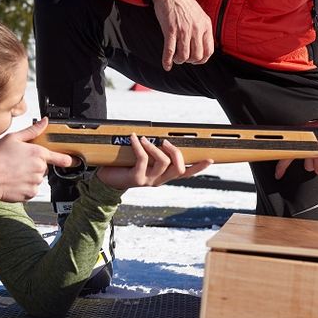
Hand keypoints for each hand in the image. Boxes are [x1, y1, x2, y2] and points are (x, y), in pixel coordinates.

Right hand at [0, 118, 74, 209]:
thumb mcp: (12, 138)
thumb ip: (32, 131)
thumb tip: (44, 122)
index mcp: (38, 153)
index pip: (60, 158)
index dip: (68, 159)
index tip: (73, 161)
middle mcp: (40, 169)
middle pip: (43, 167)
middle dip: (34, 165)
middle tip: (18, 162)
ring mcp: (35, 183)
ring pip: (36, 178)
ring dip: (28, 176)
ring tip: (13, 171)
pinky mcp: (30, 194)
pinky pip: (31, 189)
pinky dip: (24, 186)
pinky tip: (13, 181)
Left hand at [97, 134, 212, 189]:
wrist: (106, 180)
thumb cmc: (125, 166)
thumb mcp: (143, 159)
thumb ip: (154, 152)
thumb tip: (161, 136)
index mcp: (164, 176)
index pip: (186, 174)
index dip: (199, 168)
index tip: (210, 159)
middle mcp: (159, 180)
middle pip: (179, 169)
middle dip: (175, 152)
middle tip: (164, 141)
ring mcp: (149, 181)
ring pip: (163, 163)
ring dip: (155, 147)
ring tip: (146, 139)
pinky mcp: (136, 179)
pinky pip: (142, 159)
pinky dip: (139, 146)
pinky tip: (134, 138)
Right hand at [150, 0, 213, 70]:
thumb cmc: (183, 3)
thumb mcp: (199, 15)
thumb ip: (202, 29)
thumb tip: (202, 46)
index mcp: (205, 25)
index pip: (209, 51)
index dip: (202, 59)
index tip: (195, 60)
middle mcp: (196, 29)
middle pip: (196, 56)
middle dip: (189, 60)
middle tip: (183, 57)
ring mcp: (183, 30)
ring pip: (184, 56)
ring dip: (179, 60)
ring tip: (175, 57)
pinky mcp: (170, 30)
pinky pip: (169, 51)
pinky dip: (167, 61)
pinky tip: (166, 66)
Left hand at [273, 117, 317, 178]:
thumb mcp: (317, 132)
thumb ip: (310, 140)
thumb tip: (307, 150)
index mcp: (301, 134)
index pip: (287, 151)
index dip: (281, 165)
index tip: (277, 175)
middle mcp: (304, 143)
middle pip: (303, 162)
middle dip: (313, 160)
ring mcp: (310, 151)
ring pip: (310, 167)